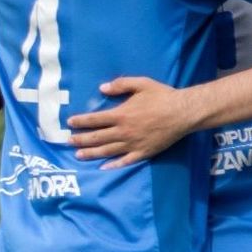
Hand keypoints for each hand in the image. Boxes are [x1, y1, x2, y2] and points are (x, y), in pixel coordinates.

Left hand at [66, 77, 200, 168]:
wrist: (183, 112)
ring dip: (91, 153)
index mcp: (121, 114)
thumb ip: (121, 84)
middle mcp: (124, 131)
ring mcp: (133, 144)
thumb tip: (102, 88)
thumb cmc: (162, 96)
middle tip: (68, 142)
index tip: (70, 123)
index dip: (80, 121)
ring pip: (107, 151)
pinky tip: (104, 167)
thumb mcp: (142, 83)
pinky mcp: (143, 152)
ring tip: (78, 155)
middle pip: (97, 137)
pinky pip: (125, 161)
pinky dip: (113, 165)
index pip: (95, 119)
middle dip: (80, 139)